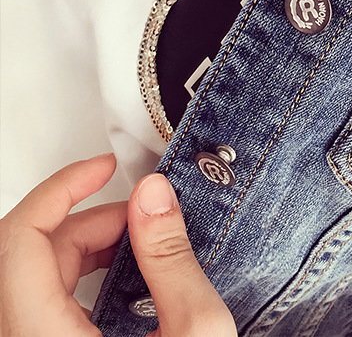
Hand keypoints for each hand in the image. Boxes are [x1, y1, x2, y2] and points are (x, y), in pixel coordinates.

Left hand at [0, 154, 236, 336]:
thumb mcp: (196, 333)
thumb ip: (170, 257)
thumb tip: (153, 195)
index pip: (18, 245)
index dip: (59, 190)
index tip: (104, 167)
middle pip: (27, 257)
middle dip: (88, 219)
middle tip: (142, 211)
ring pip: (33, 280)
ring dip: (86, 246)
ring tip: (140, 240)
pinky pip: (45, 304)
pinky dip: (83, 276)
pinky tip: (125, 276)